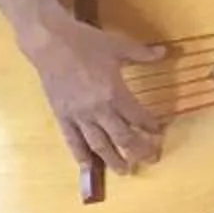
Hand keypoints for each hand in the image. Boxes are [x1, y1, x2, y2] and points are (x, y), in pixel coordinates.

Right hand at [24, 8, 166, 172]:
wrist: (49, 41)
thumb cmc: (84, 42)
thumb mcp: (117, 45)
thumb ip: (141, 53)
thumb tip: (164, 52)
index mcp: (114, 92)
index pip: (138, 117)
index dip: (150, 126)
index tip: (158, 132)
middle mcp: (98, 109)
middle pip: (123, 138)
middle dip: (139, 151)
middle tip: (151, 159)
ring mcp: (79, 116)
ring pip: (99, 145)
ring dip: (114, 160)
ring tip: (125, 171)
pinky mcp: (62, 116)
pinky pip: (72, 140)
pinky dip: (81, 155)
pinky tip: (87, 166)